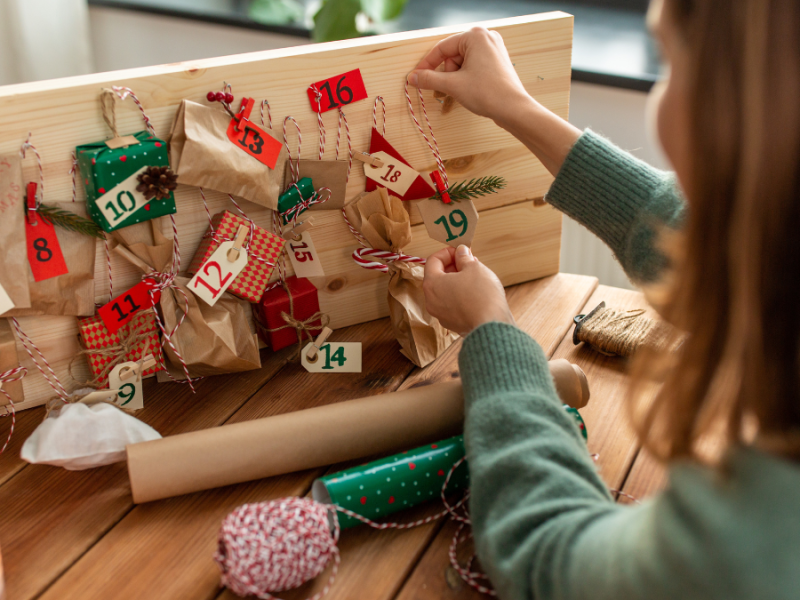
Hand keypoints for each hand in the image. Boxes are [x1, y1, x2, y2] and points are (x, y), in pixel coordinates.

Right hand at [407, 27, 581, 176]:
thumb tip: (412, 78)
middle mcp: (486, 37)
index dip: (427, 64)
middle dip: (446, 74)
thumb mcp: (453, 85)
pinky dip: (466, 79)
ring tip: (461, 92)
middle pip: (453, 55)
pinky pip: (473, 67)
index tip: (417, 77)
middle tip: (445, 91)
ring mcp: (493, 49)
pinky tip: (469, 91)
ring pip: (463, 62)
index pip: (442, 47)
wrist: (514, 109)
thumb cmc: (488, 93)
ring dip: (456, 78)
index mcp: (475, 36)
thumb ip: (429, 79)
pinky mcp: (497, 61)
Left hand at [423, 245, 515, 336]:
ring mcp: (440, 314)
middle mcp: (431, 300)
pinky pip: (452, 305)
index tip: (460, 251)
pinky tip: (476, 292)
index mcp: (432, 284)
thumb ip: (464, 258)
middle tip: (469, 262)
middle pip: (437, 277)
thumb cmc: (482, 295)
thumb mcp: (474, 268)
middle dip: (453, 266)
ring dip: (457, 281)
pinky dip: (460, 296)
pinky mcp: (452, 323)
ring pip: (445, 292)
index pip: (433, 261)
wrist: (491, 326)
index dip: (447, 252)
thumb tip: (461, 252)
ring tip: (475, 276)